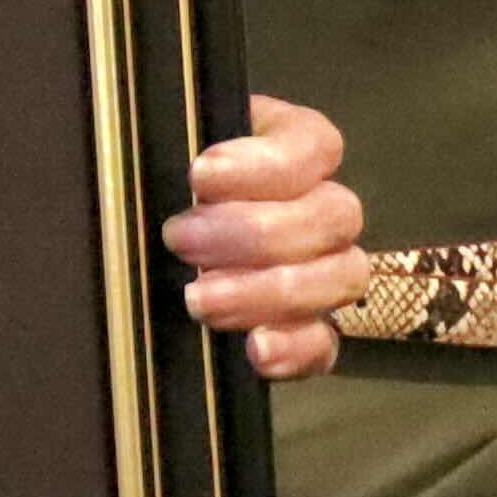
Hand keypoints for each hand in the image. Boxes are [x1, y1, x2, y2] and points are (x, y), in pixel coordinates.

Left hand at [163, 91, 369, 378]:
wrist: (155, 224)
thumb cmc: (165, 173)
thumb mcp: (173, 145)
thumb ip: (180, 146)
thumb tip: (182, 170)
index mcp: (296, 145)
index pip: (313, 147)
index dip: (265, 165)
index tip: (199, 174)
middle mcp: (324, 205)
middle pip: (333, 216)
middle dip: (255, 232)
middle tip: (182, 240)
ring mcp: (327, 268)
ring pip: (341, 277)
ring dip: (269, 292)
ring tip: (200, 299)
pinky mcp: (311, 325)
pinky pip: (327, 341)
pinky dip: (297, 348)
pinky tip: (256, 350)